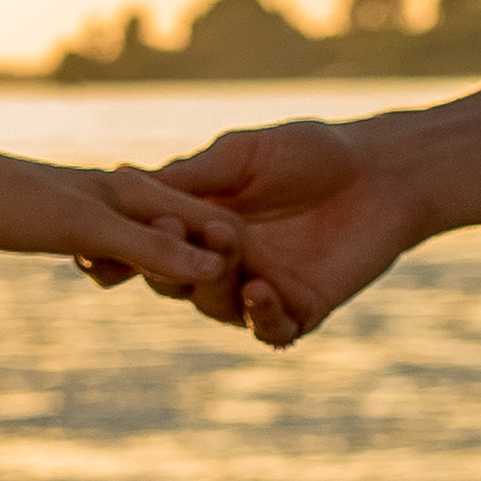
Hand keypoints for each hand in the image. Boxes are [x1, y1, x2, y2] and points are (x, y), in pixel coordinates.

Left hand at [0, 151, 244, 289]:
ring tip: (156, 288)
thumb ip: (152, 248)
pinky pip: (115, 252)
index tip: (256, 295)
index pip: (215, 225)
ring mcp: (103, 211)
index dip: (236, 259)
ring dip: (158, 270)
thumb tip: (216, 269)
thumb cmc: (14, 205)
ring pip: (153, 246)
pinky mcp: (75, 225)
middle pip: (190, 236)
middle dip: (203, 269)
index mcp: (144, 192)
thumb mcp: (88, 231)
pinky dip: (117, 268)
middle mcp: (131, 197)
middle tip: (219, 303)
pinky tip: (96, 274)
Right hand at [95, 120, 433, 346]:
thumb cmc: (310, 152)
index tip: (98, 244)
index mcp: (198, 225)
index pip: (148, 245)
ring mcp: (258, 290)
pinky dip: (261, 316)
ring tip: (225, 251)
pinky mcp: (300, 309)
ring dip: (213, 284)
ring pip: (215, 306)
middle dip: (165, 261)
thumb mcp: (240, 156)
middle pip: (173, 279)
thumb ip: (190, 178)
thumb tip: (121, 180)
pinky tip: (259, 291)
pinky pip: (271, 329)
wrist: (382, 171)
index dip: (123, 249)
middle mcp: (221, 263)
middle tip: (168, 234)